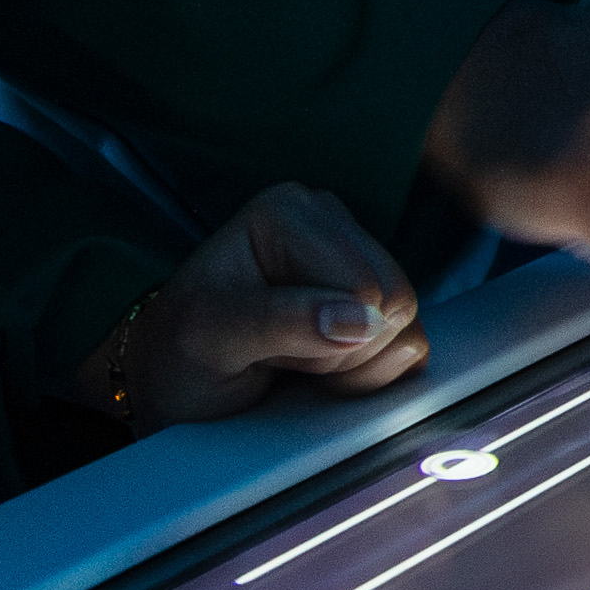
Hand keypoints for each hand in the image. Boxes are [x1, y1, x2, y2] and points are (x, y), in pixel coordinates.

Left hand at [96, 182, 431, 427]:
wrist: (178, 378)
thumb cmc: (182, 352)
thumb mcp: (212, 337)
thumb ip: (280, 322)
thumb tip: (359, 319)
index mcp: (289, 211)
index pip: (363, 286)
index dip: (325, 338)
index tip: (267, 347)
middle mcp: (330, 220)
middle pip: (395, 301)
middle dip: (343, 350)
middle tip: (281, 356)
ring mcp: (357, 253)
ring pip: (407, 324)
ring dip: (354, 363)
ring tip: (294, 357)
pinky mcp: (375, 293)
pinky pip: (411, 341)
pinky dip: (370, 370)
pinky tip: (320, 362)